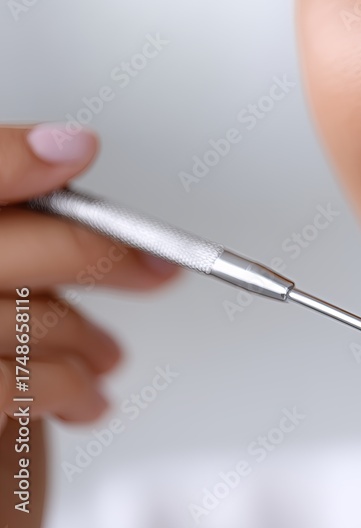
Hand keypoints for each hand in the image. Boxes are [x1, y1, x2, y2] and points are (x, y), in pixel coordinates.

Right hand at [0, 123, 177, 525]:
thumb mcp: (1, 286)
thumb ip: (14, 229)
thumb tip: (66, 155)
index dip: (11, 157)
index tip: (75, 148)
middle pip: (6, 244)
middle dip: (99, 254)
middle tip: (158, 270)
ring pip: (22, 314)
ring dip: (87, 338)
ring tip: (107, 358)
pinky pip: (20, 383)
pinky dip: (72, 388)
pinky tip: (86, 399)